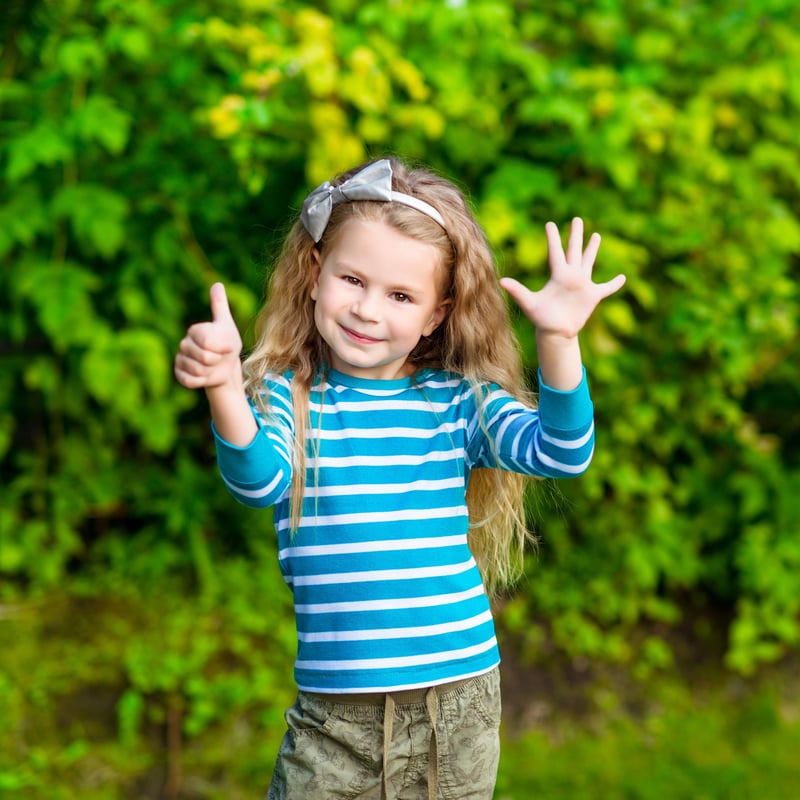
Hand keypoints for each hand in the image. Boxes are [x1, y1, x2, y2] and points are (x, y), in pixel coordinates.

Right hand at [174, 282, 242, 389]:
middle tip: (220, 359)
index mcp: (195, 330)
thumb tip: (217, 284)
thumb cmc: (227, 344)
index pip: (207, 341)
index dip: (223, 348)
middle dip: (218, 361)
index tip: (228, 347)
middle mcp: (184, 344)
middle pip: (204, 357)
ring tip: (213, 367)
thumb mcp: (227, 325)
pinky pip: (190, 381)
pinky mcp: (179, 375)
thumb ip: (220, 306)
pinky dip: (202, 382)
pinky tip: (206, 376)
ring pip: (198, 370)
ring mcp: (180, 360)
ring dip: (211, 372)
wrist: (225, 366)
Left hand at [500, 218, 625, 338]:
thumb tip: (501, 281)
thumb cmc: (541, 319)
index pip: (556, 252)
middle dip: (576, 235)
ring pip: (588, 262)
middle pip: (574, 250)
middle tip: (577, 219)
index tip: (549, 223)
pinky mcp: (592, 296)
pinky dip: (614, 283)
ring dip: (592, 249)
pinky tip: (623, 277)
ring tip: (596, 235)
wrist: (555, 333)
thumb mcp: (530, 303)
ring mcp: (582, 285)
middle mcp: (570, 276)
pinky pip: (606, 288)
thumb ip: (518, 291)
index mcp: (558, 275)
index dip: (553, 238)